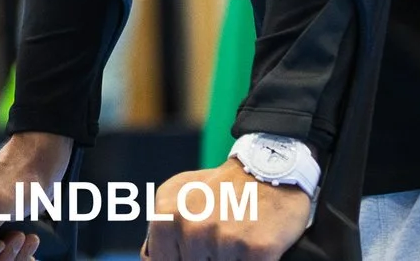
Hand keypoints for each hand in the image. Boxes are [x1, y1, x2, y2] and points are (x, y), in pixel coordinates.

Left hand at [142, 163, 310, 260]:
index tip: (196, 248)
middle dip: (206, 257)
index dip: (179, 258)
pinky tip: (252, 244)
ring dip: (228, 258)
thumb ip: (159, 225)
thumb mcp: (178, 192)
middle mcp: (193, 227)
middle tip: (221, 235)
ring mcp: (225, 239)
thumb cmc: (222, 185)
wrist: (270, 168)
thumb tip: (150, 258)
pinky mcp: (256, 249)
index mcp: (168, 215)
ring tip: (236, 237)